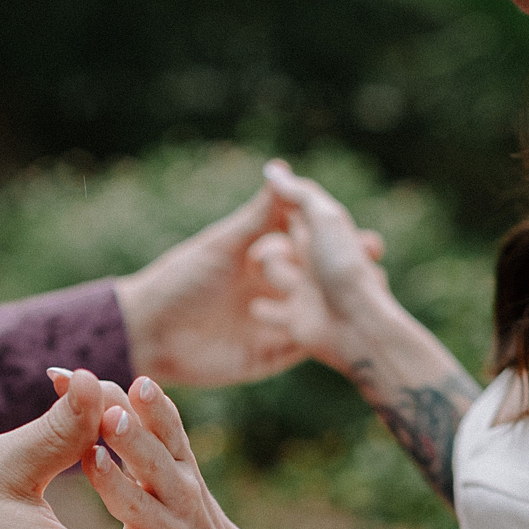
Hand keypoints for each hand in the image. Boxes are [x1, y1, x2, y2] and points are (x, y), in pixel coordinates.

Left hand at [113, 173, 380, 388]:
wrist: (150, 333)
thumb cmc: (181, 281)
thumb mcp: (224, 244)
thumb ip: (258, 215)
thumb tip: (283, 172)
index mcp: (261, 260)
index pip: (308, 247)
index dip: (335, 242)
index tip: (365, 235)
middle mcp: (271, 291)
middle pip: (319, 282)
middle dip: (349, 275)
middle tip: (378, 265)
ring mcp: (272, 325)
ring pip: (316, 313)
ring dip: (342, 308)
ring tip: (373, 299)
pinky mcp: (267, 356)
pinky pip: (301, 345)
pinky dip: (323, 338)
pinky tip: (348, 331)